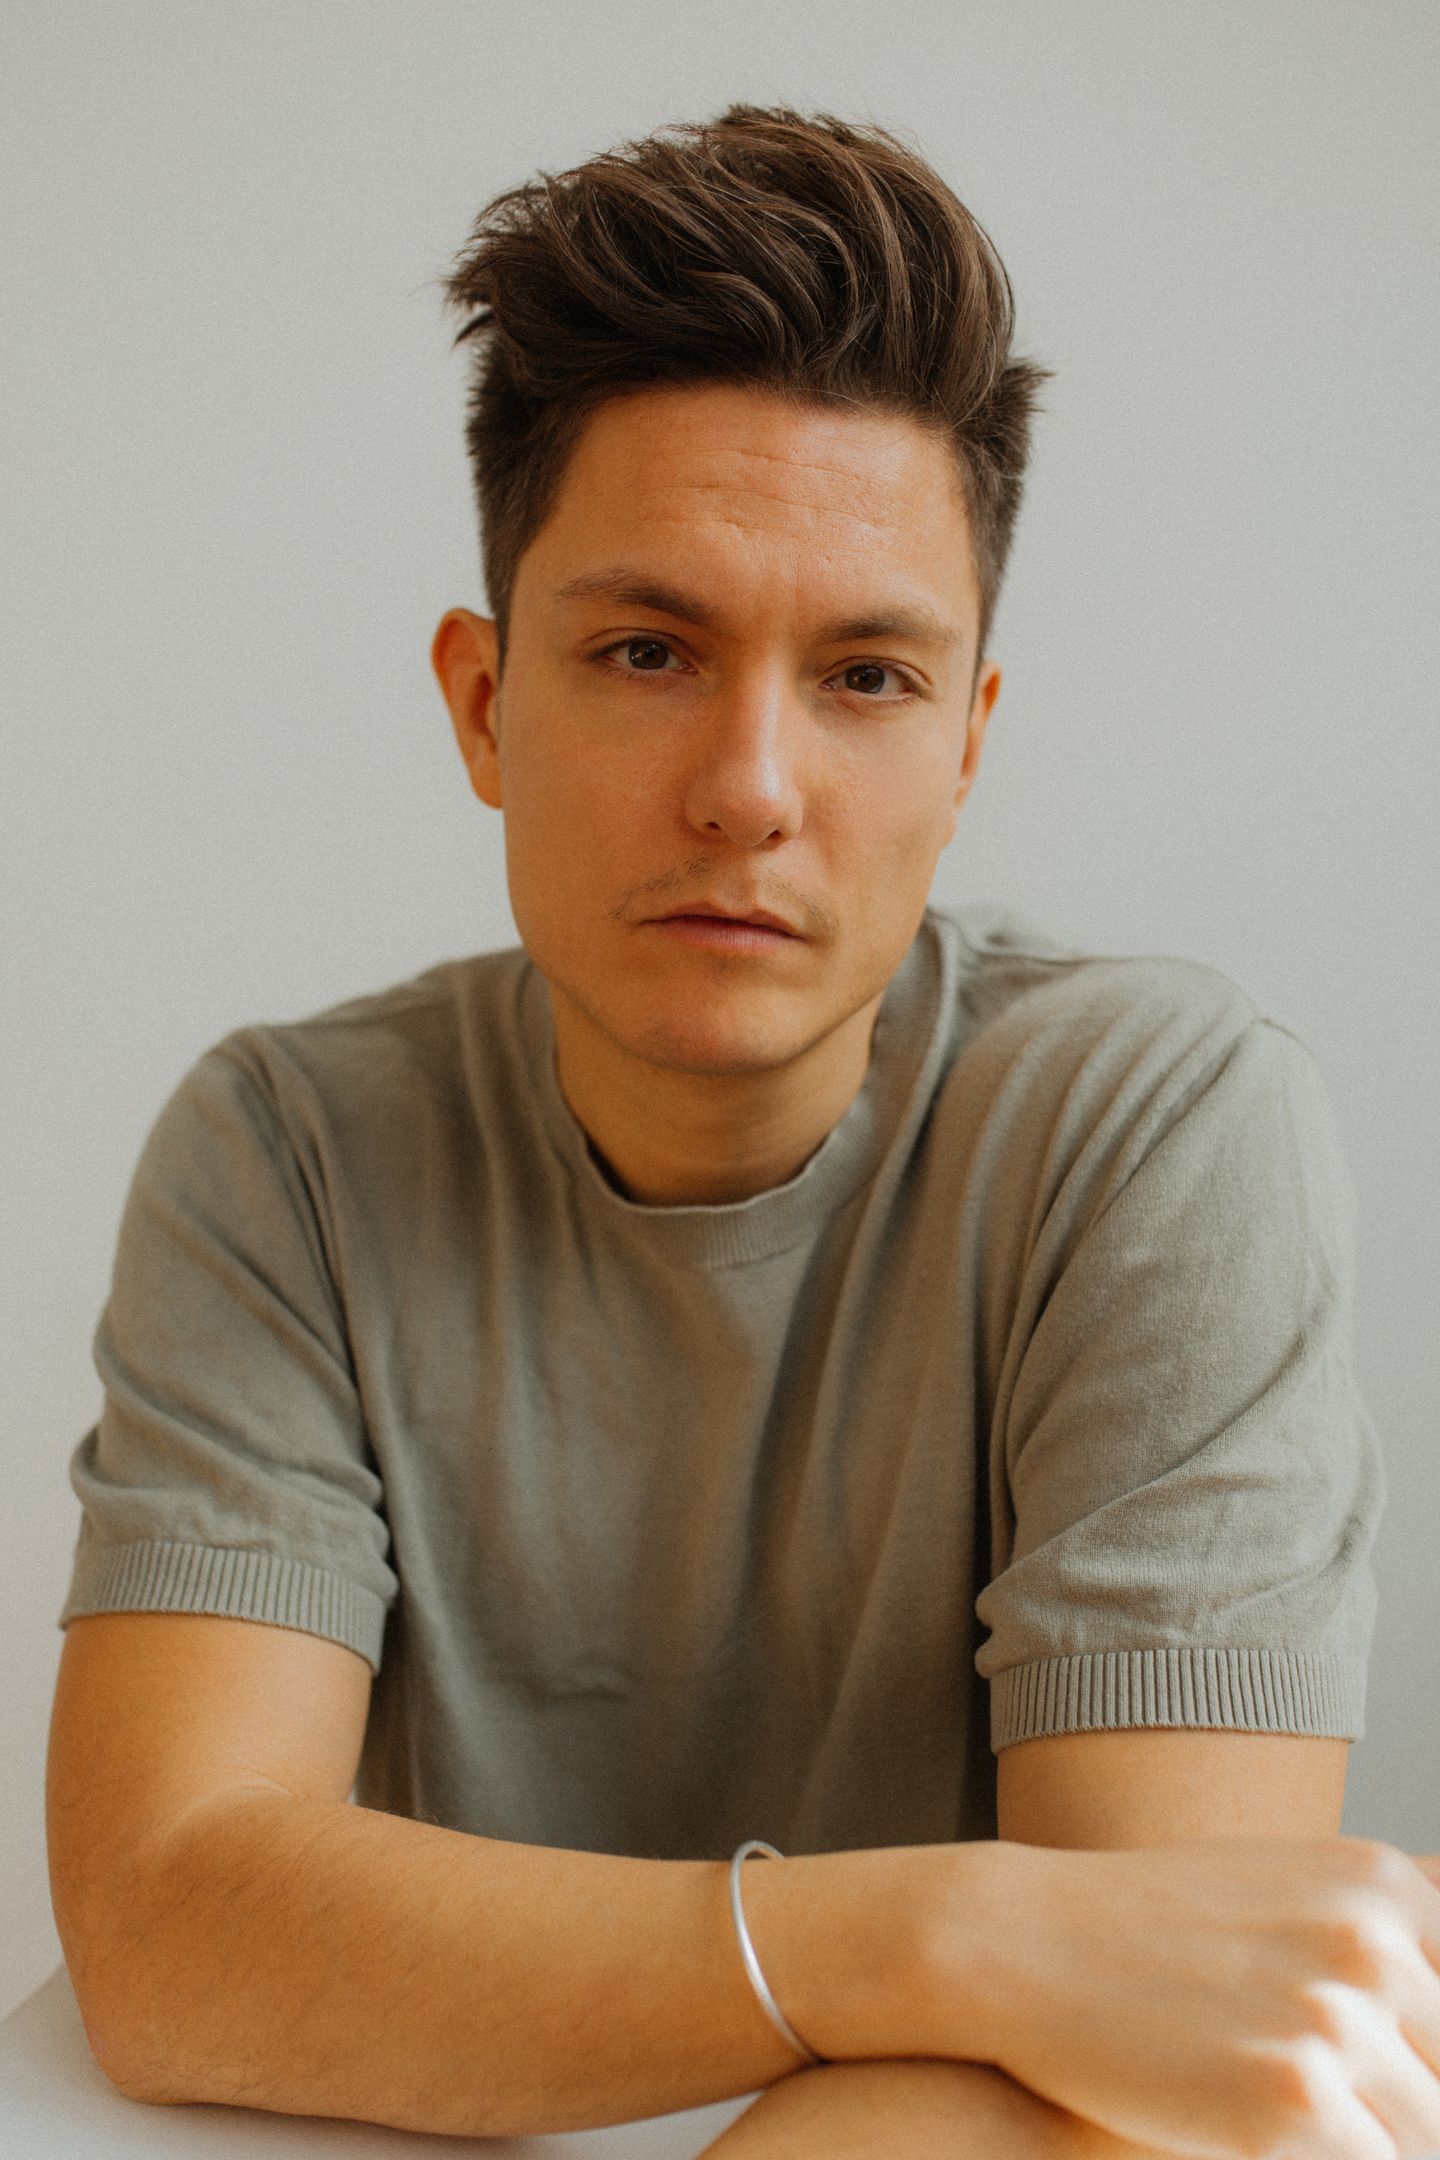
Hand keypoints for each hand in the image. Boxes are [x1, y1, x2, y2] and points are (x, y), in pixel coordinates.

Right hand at [958, 1837, 1439, 2158]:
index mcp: (1381, 1884)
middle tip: (1341, 2095)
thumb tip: (1432, 1986)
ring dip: (1380, 2139)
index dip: (1430, 2046)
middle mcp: (1371, 1940)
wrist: (1027, 1945)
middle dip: (1413, 2100)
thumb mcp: (1290, 1886)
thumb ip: (1383, 1926)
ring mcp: (1333, 2017)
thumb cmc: (1154, 1928)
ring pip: (1429, 2133)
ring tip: (1304, 2116)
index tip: (1400, 2064)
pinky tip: (1275, 2140)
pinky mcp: (1292, 2097)